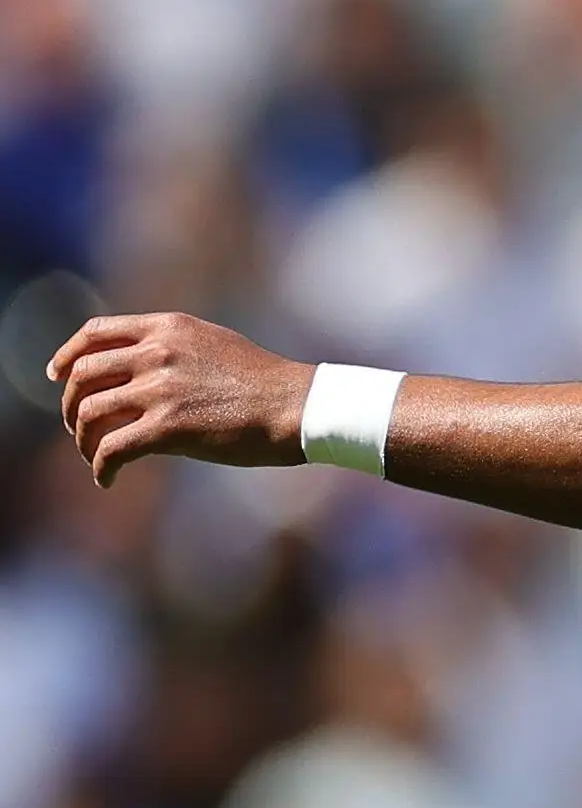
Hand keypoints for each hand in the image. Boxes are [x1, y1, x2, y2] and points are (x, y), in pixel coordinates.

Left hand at [50, 312, 310, 485]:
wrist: (299, 406)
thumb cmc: (267, 383)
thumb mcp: (215, 346)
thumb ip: (173, 348)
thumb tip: (139, 371)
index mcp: (167, 328)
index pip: (95, 333)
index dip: (67, 354)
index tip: (57, 375)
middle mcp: (156, 353)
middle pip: (84, 374)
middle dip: (72, 404)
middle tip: (79, 426)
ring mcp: (159, 389)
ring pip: (90, 413)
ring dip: (84, 439)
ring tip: (94, 456)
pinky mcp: (167, 428)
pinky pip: (112, 449)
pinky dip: (101, 467)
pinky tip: (107, 479)